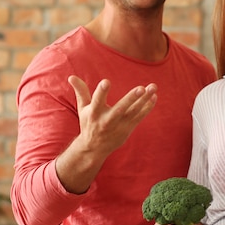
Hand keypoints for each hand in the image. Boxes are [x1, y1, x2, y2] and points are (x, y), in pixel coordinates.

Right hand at [55, 76, 156, 193]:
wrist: (95, 148)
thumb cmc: (88, 123)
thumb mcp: (83, 108)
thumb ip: (80, 91)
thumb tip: (71, 76)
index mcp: (94, 113)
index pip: (97, 101)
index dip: (101, 92)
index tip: (106, 81)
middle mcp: (107, 120)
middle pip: (120, 109)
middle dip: (131, 99)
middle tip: (141, 88)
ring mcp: (119, 126)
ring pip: (134, 112)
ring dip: (144, 100)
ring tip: (152, 87)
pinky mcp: (128, 129)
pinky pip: (139, 117)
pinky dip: (147, 107)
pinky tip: (154, 96)